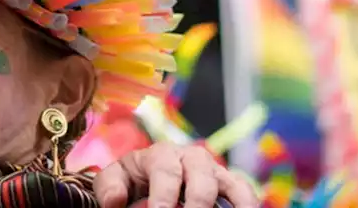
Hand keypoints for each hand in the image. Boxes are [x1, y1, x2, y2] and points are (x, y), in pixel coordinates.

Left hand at [92, 143, 257, 207]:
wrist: (148, 178)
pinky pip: (245, 193)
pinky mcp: (230, 185)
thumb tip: (116, 202)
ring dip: (234, 203)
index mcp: (161, 154)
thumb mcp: (116, 179)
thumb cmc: (133, 179)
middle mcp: (192, 158)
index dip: (164, 196)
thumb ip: (110, 186)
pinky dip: (248, 205)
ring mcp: (214, 171)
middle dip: (198, 202)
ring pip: (231, 183)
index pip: (165, 171)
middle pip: (201, 177)